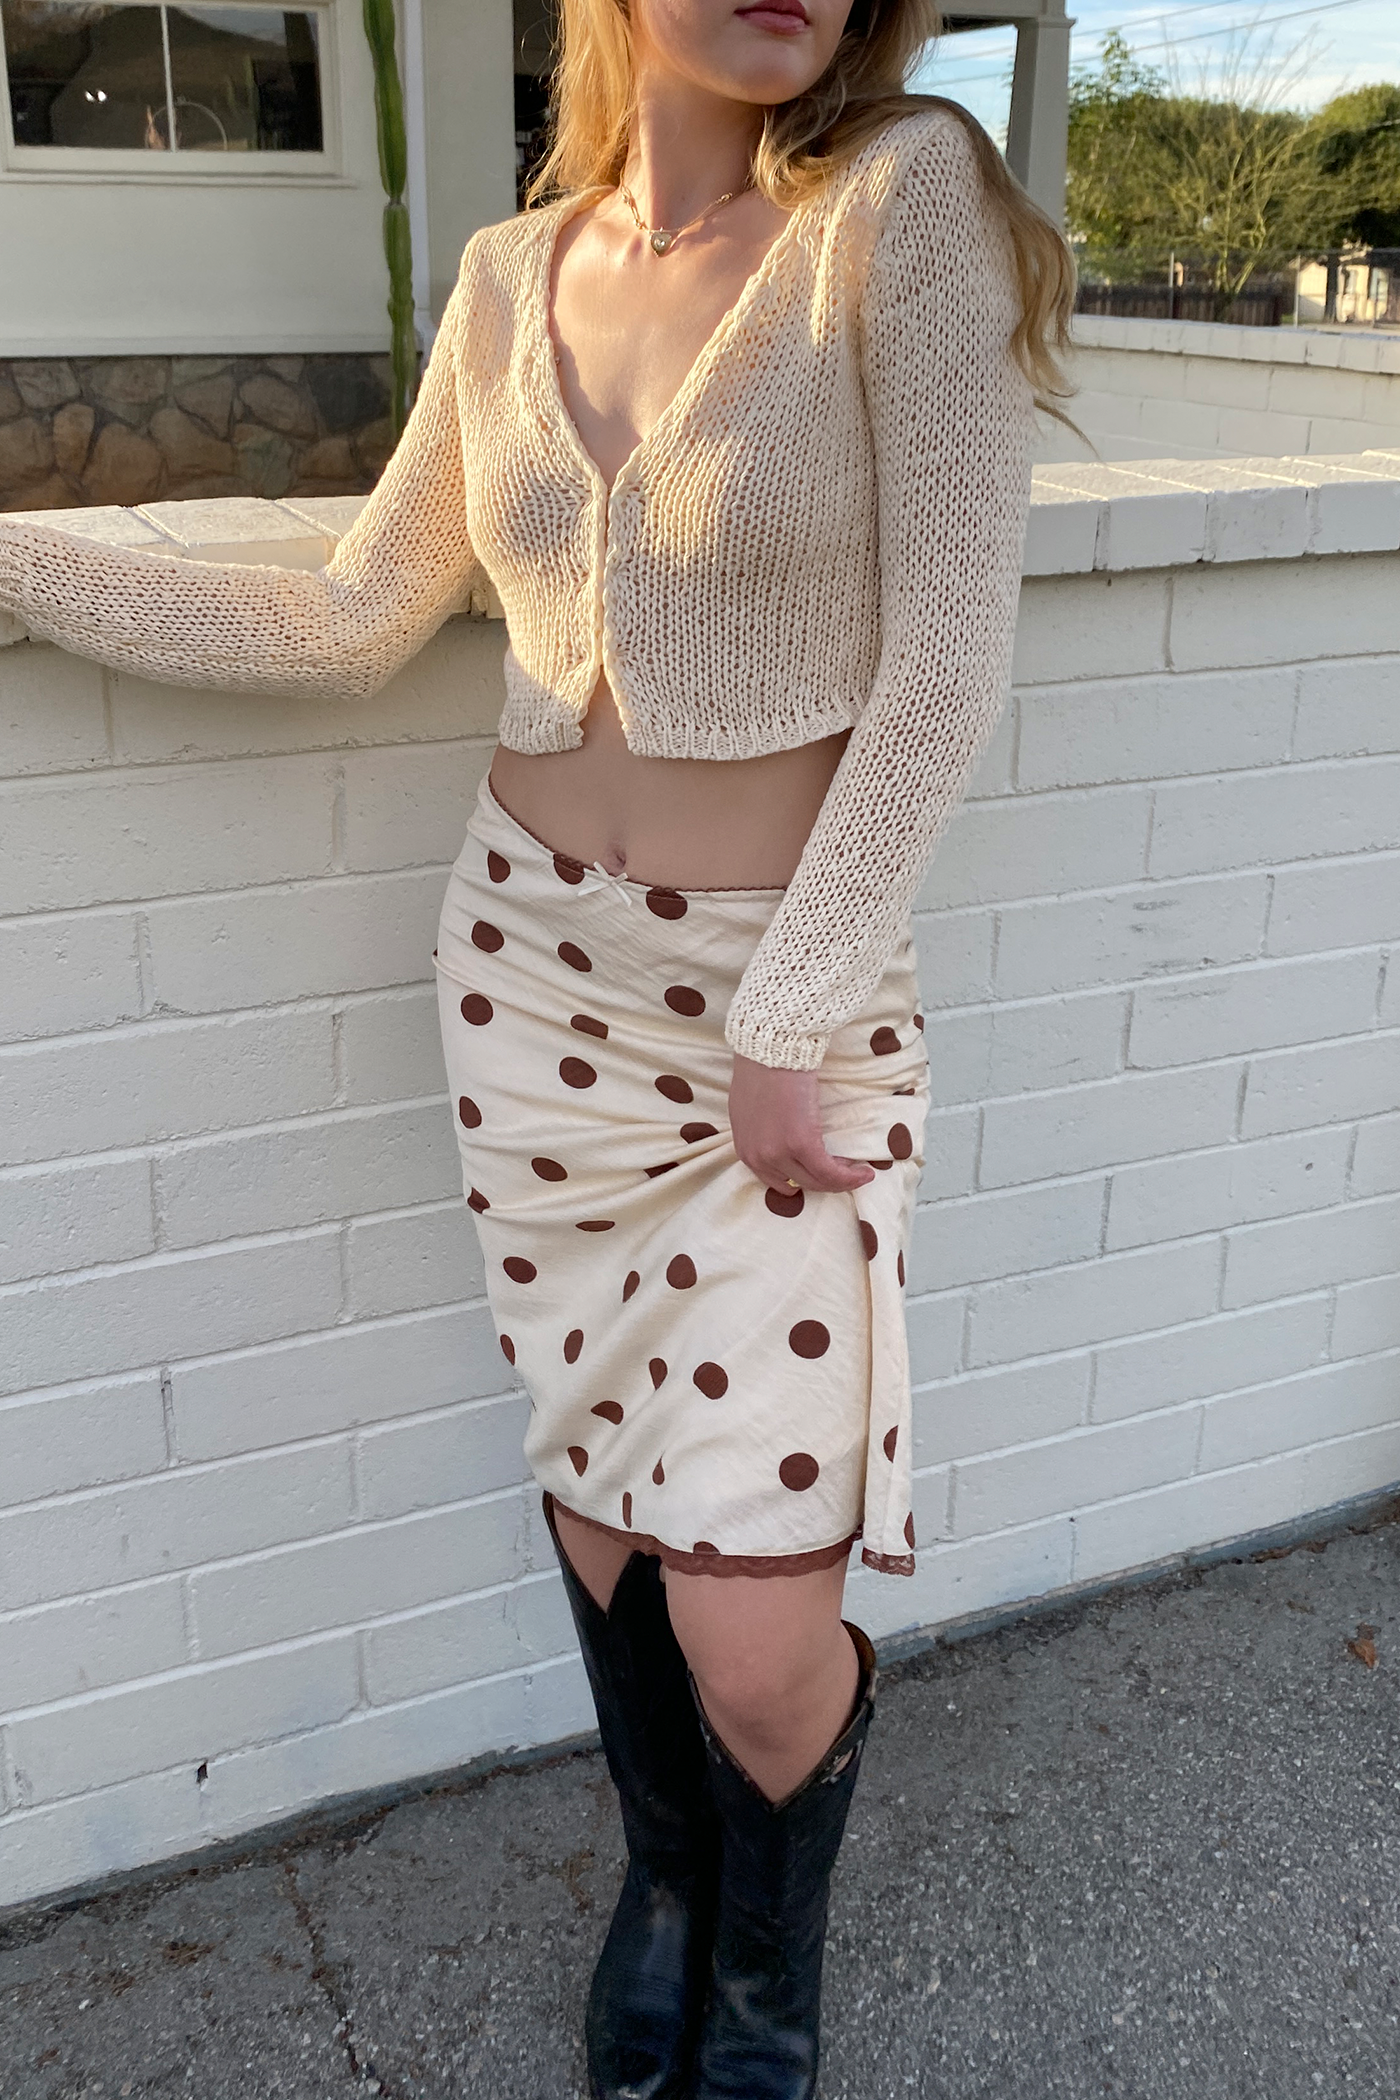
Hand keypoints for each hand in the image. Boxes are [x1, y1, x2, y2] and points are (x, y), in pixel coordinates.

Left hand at [728, 1054, 875, 1194]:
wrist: (770, 1046)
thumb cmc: (760, 1066)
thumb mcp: (750, 1108)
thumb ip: (761, 1131)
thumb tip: (780, 1139)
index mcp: (745, 1149)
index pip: (776, 1180)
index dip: (802, 1178)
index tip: (822, 1169)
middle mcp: (758, 1157)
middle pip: (797, 1184)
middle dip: (823, 1181)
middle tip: (845, 1170)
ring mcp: (778, 1153)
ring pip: (816, 1181)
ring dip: (841, 1181)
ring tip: (860, 1172)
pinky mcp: (801, 1144)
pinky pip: (830, 1172)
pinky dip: (849, 1177)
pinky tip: (865, 1172)